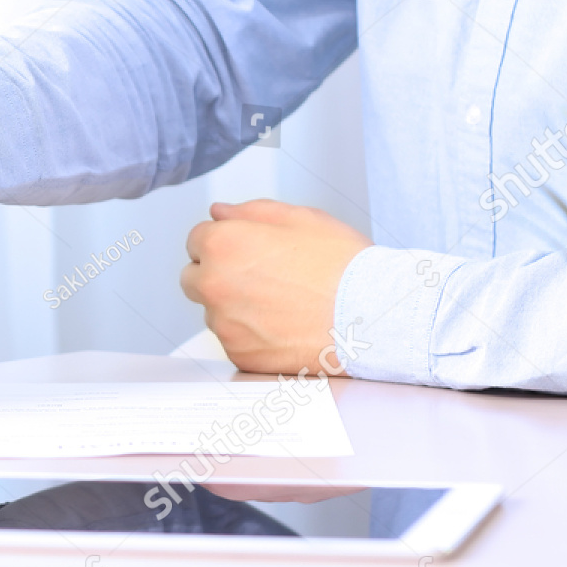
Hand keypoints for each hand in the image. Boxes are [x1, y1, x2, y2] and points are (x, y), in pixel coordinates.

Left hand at [180, 200, 371, 376]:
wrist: (372, 316)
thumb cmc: (342, 265)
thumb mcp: (300, 217)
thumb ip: (249, 212)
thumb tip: (218, 212)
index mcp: (222, 245)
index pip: (196, 240)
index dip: (223, 242)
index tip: (245, 250)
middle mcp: (213, 285)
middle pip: (194, 277)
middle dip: (216, 274)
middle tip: (260, 277)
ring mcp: (224, 324)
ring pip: (215, 312)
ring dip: (234, 307)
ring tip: (282, 304)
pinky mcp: (239, 354)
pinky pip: (234, 341)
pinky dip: (251, 336)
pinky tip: (284, 327)